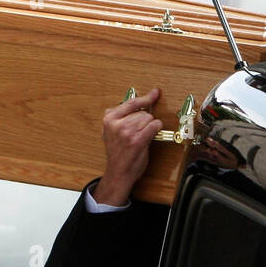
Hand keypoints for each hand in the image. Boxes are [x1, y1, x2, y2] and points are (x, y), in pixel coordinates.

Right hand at [91, 88, 161, 206]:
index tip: (154, 93)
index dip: (145, 98)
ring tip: (142, 136)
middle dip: (145, 120)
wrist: (118, 172)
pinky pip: (154, 126)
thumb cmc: (117, 153)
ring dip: (150, 126)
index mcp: (109, 119)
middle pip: (142, 112)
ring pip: (149, 118)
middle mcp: (116, 124)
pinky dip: (156, 128)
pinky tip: (151, 135)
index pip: (131, 103)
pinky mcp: (137, 141)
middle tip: (139, 131)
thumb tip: (139, 103)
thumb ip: (121, 117)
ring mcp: (126, 132)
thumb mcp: (111, 131)